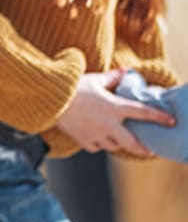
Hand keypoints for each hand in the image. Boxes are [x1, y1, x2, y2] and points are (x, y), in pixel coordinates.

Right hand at [53, 68, 171, 161]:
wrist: (50, 100)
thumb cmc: (73, 88)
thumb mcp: (96, 79)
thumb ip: (113, 78)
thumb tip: (125, 72)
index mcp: (115, 107)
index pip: (143, 113)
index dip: (159, 117)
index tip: (171, 121)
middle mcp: (109, 124)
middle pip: (132, 143)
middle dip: (143, 149)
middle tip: (149, 150)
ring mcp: (96, 135)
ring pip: (114, 146)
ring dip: (117, 142)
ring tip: (117, 137)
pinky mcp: (84, 141)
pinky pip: (96, 147)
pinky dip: (98, 143)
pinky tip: (96, 136)